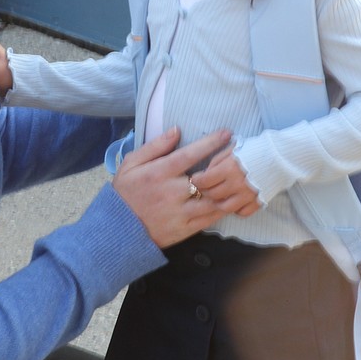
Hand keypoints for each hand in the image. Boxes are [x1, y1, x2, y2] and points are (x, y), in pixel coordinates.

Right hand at [112, 127, 239, 247]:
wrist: (118, 229)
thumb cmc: (125, 192)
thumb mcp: (131, 163)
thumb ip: (155, 146)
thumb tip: (176, 130)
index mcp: (159, 172)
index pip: (190, 154)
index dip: (211, 143)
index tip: (227, 133)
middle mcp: (172, 192)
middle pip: (207, 178)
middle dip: (226, 166)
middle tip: (242, 157)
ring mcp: (179, 212)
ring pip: (213, 201)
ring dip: (228, 190)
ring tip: (242, 179)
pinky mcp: (184, 229)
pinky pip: (209, 219)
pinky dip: (222, 210)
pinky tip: (230, 201)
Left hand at [191, 150, 261, 217]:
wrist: (280, 156)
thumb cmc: (254, 149)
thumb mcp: (232, 149)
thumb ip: (217, 161)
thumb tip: (205, 172)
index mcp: (229, 168)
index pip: (205, 180)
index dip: (197, 181)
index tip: (195, 179)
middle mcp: (237, 184)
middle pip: (213, 195)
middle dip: (205, 192)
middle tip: (204, 188)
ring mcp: (248, 195)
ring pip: (225, 208)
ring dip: (218, 203)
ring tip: (217, 197)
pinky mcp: (258, 202)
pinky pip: (242, 212)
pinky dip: (236, 209)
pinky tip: (234, 202)